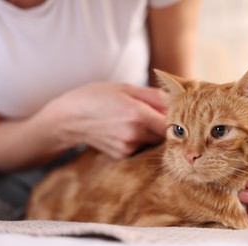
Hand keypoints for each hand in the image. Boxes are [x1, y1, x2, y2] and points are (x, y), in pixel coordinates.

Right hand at [44, 82, 167, 158]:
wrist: (68, 119)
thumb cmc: (97, 97)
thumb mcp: (125, 88)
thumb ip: (154, 96)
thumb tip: (176, 101)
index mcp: (138, 114)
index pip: (172, 123)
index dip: (177, 120)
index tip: (178, 114)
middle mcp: (134, 134)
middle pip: (164, 134)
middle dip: (164, 124)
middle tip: (154, 113)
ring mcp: (128, 147)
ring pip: (152, 141)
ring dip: (151, 132)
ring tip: (134, 119)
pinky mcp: (122, 155)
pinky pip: (140, 147)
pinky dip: (138, 139)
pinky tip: (124, 129)